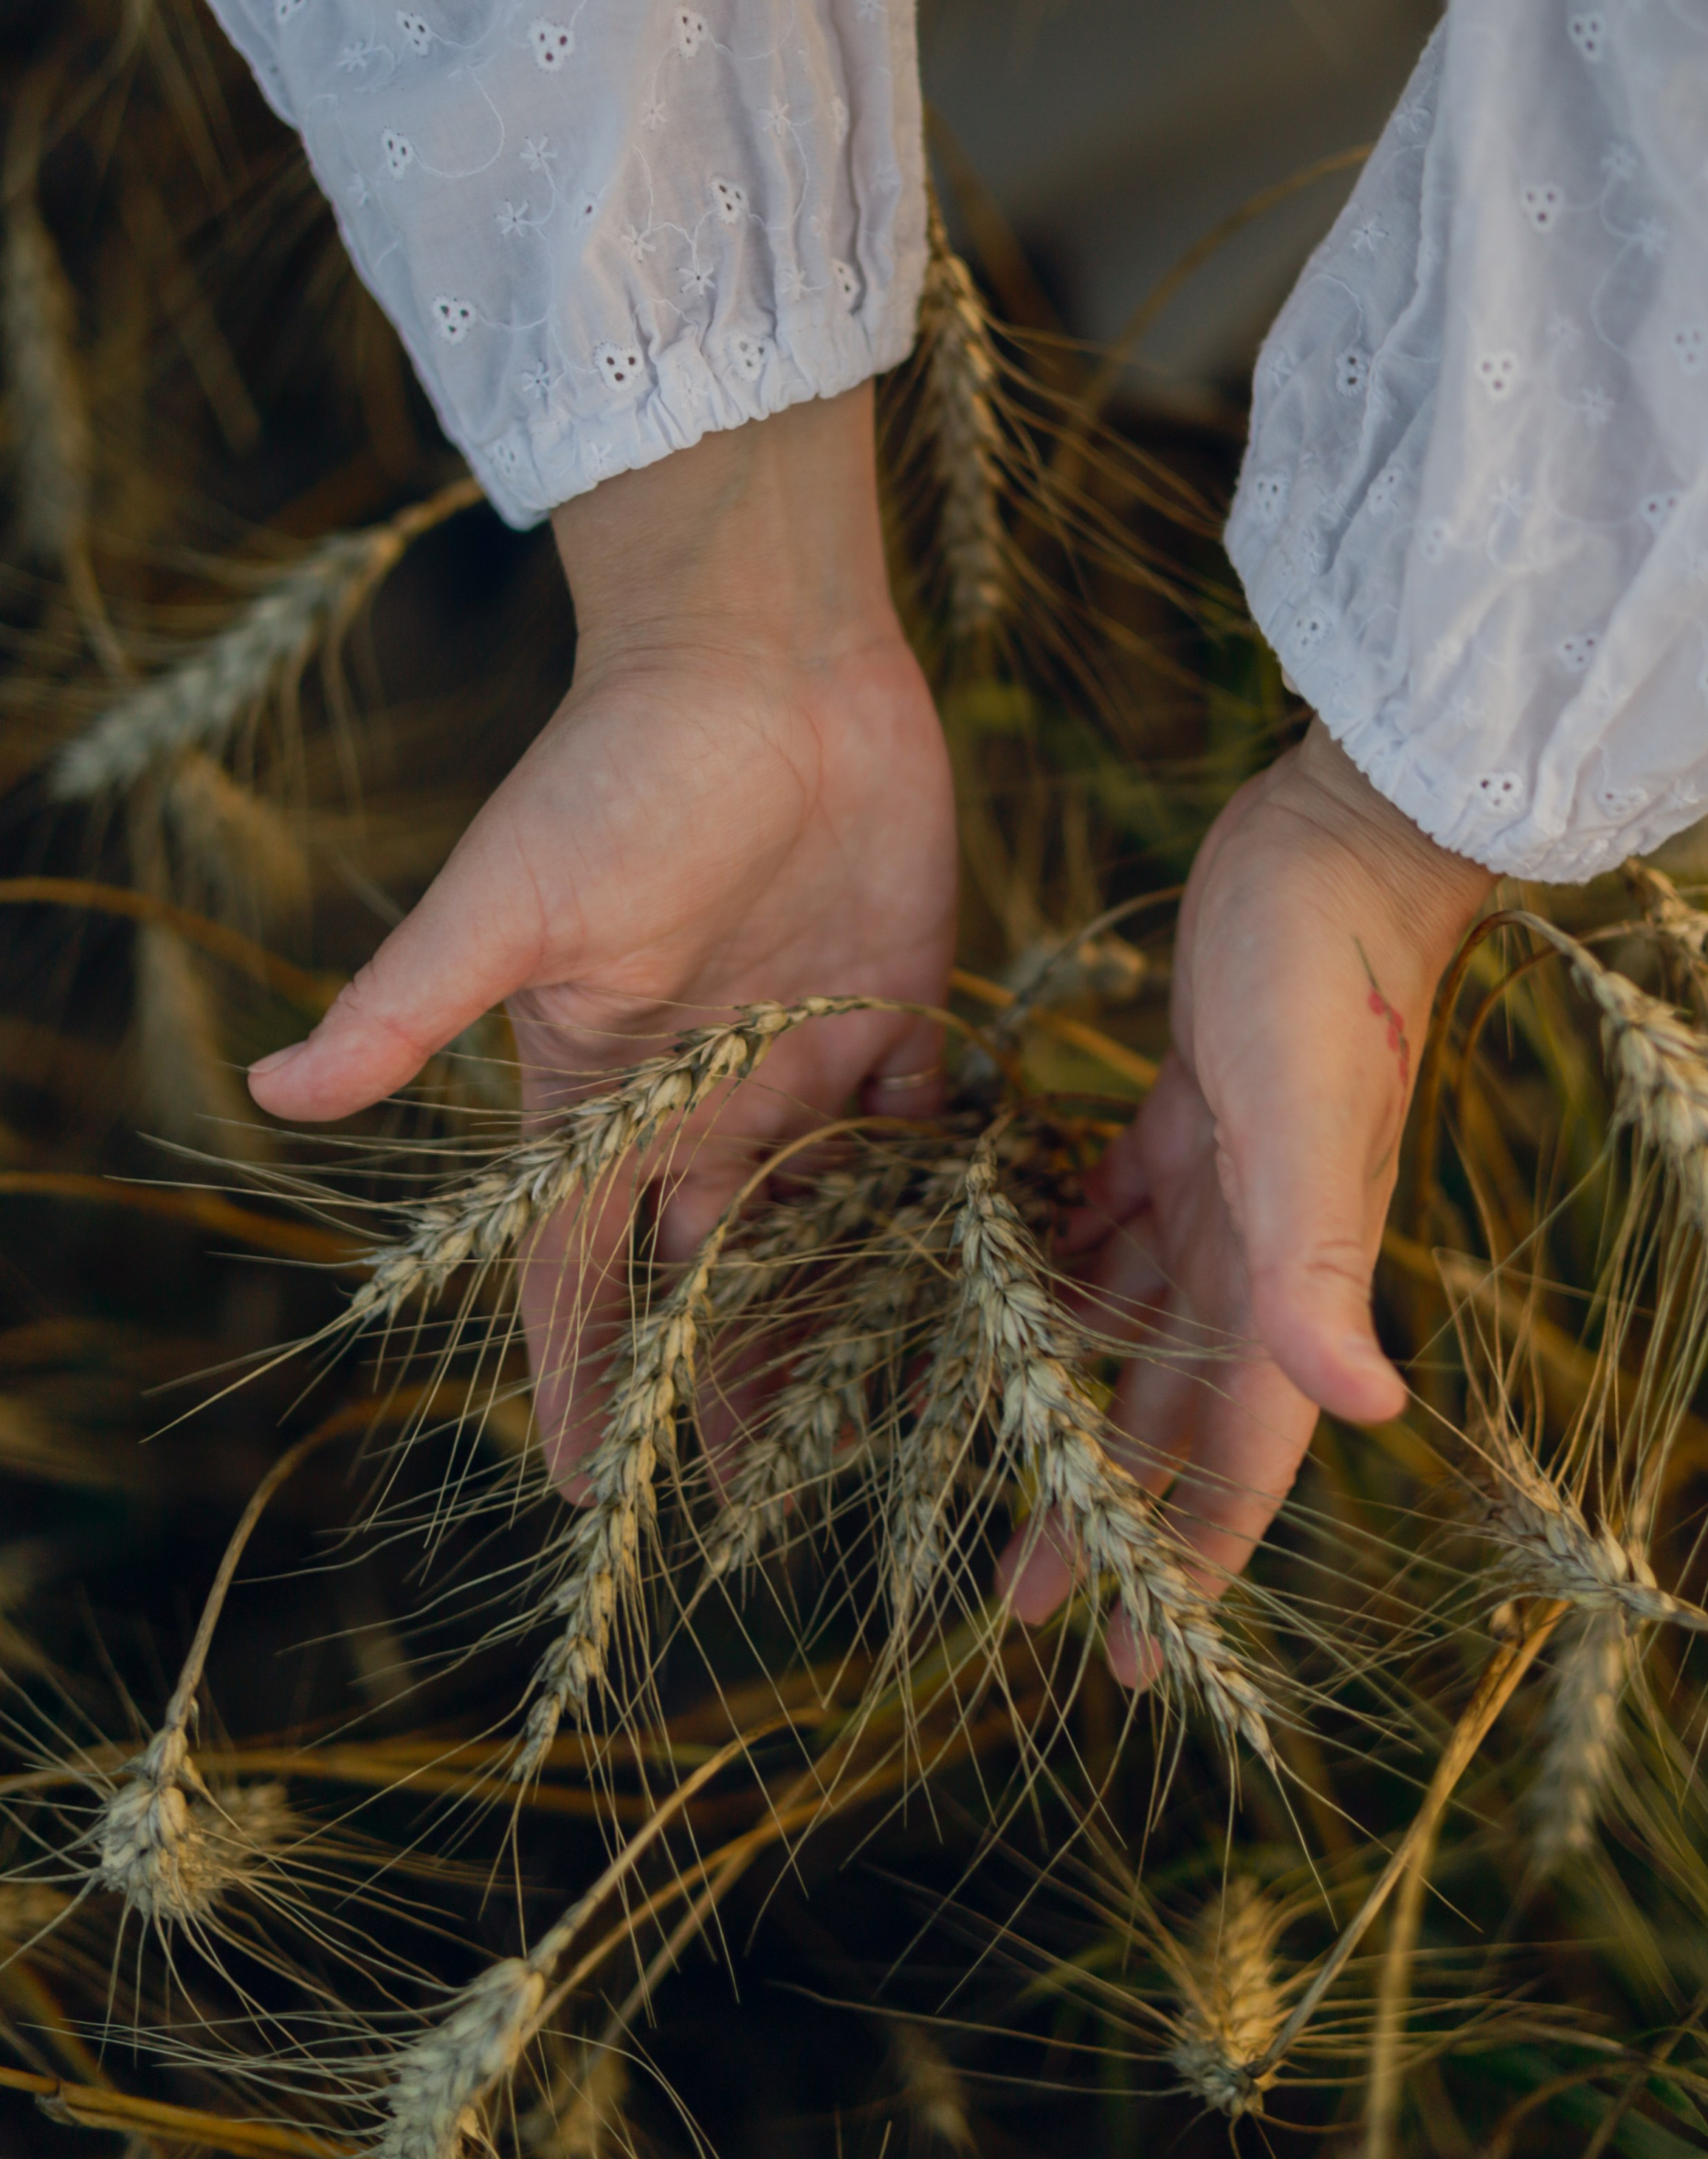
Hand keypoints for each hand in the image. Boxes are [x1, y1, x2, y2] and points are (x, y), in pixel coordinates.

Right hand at [247, 388, 958, 1494]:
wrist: (765, 654)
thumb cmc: (618, 766)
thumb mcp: (510, 897)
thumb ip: (410, 1007)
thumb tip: (271, 1093)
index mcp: (599, 1083)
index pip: (581, 1260)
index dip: (582, 1368)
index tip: (589, 1487)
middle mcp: (702, 1090)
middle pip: (712, 1268)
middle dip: (730, 1376)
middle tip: (763, 1504)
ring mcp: (803, 1056)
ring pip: (826, 1224)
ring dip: (846, 1316)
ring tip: (880, 1431)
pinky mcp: (898, 1008)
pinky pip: (928, 1137)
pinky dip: (949, 1207)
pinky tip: (985, 1290)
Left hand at [1005, 723, 1487, 1678]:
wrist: (1343, 838)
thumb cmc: (1327, 978)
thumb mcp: (1308, 1125)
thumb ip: (1323, 1269)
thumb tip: (1371, 1413)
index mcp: (1292, 1274)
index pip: (1240, 1456)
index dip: (1188, 1560)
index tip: (1126, 1660)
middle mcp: (1262, 1247)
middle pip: (1175, 1412)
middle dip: (1110, 1505)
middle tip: (1023, 1595)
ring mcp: (1225, 1178)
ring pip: (1138, 1323)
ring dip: (1077, 1395)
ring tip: (1001, 1458)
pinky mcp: (1185, 1107)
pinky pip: (1113, 1217)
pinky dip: (1067, 1265)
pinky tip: (1008, 1285)